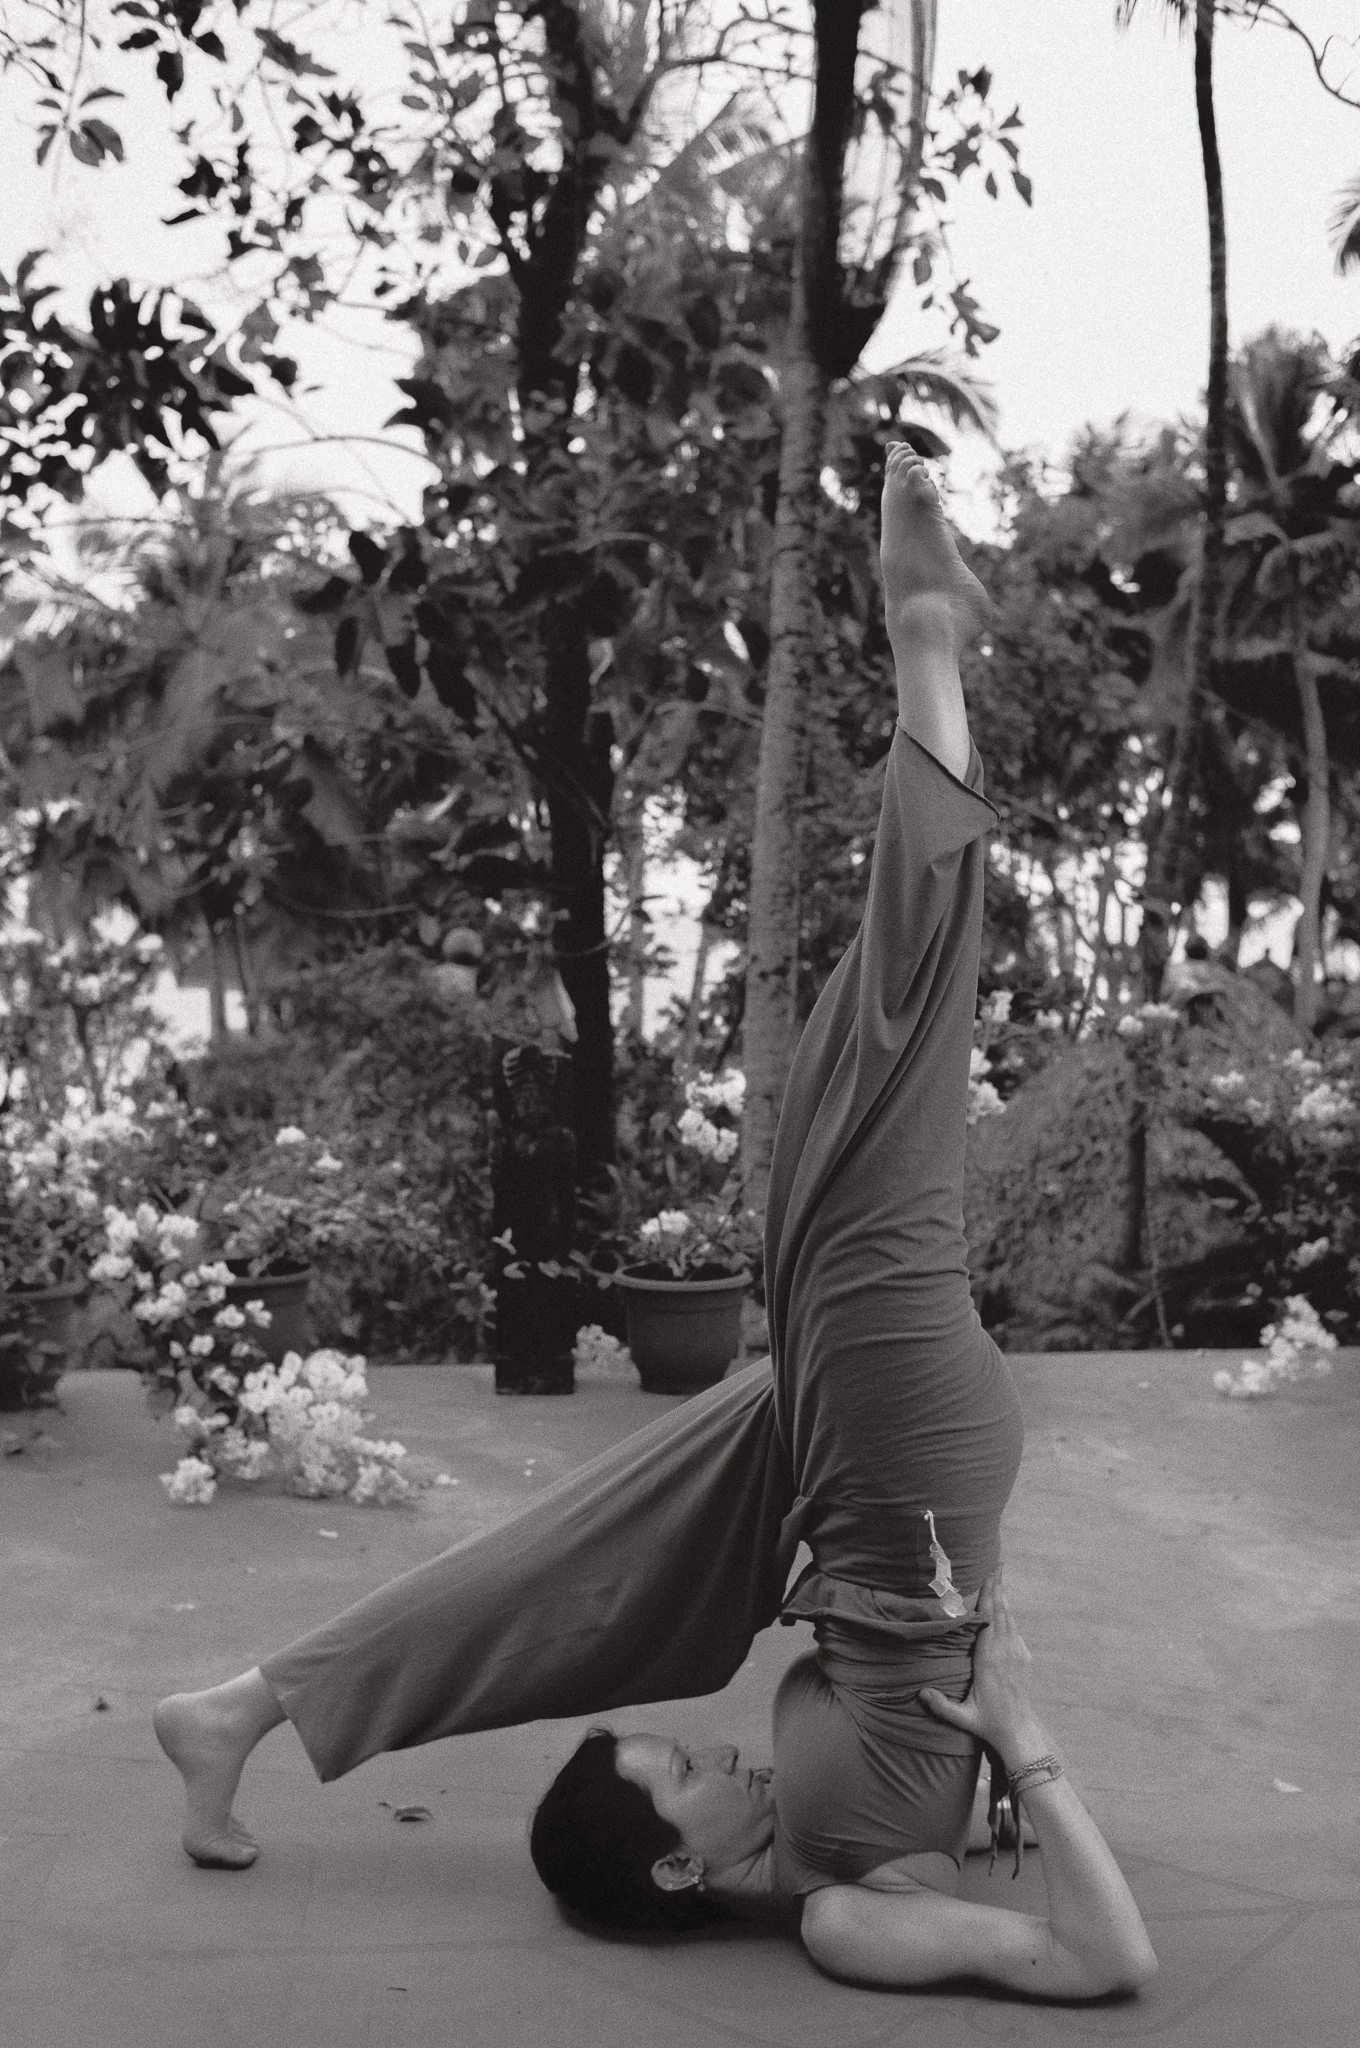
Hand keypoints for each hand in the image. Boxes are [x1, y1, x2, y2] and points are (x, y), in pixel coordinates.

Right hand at [919, 1569, 1045, 1758]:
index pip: (989, 1623)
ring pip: (1009, 1618)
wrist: (1019, 1731)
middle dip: (996, 1588)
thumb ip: (942, 1706)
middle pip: (1001, 1613)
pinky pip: (1014, 1628)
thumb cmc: (989, 1723)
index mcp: (990, 1662)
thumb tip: (920, 1693)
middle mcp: (1005, 1653)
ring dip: (1002, 1597)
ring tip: (997, 1575)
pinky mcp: (1022, 1657)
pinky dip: (1007, 1612)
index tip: (987, 1578)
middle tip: (995, 1564)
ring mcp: (1017, 1654)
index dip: (988, 1600)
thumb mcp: (964, 1718)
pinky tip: (1002, 1602)